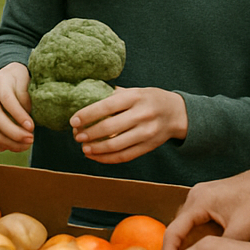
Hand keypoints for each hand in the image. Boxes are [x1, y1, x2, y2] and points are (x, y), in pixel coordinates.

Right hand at [0, 62, 33, 151]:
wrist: (8, 77)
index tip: (32, 127)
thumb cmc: (21, 81)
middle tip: (31, 140)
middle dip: (14, 133)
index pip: (7, 100)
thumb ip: (26, 99)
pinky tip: (11, 147)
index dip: (19, 116)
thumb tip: (25, 123)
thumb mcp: (26, 82)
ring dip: (9, 142)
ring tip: (25, 145)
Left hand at [71, 87, 185, 162]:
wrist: (176, 113)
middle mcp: (142, 115)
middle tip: (76, 136)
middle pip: (109, 128)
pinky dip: (106, 158)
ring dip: (95, 149)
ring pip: (115, 145)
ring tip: (84, 148)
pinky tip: (95, 156)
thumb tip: (85, 97)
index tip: (73, 121)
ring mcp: (146, 132)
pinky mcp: (148, 147)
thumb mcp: (134, 91)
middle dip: (89, 134)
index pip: (107, 106)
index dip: (87, 115)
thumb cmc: (148, 99)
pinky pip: (124, 156)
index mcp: (135, 97)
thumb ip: (113, 95)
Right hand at [159, 171, 249, 249]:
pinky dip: (192, 236)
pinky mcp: (206, 199)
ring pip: (183, 225)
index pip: (173, 231)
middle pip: (175, 228)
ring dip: (182, 244)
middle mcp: (193, 197)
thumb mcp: (241, 230)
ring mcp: (199, 196)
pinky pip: (192, 220)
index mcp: (198, 202)